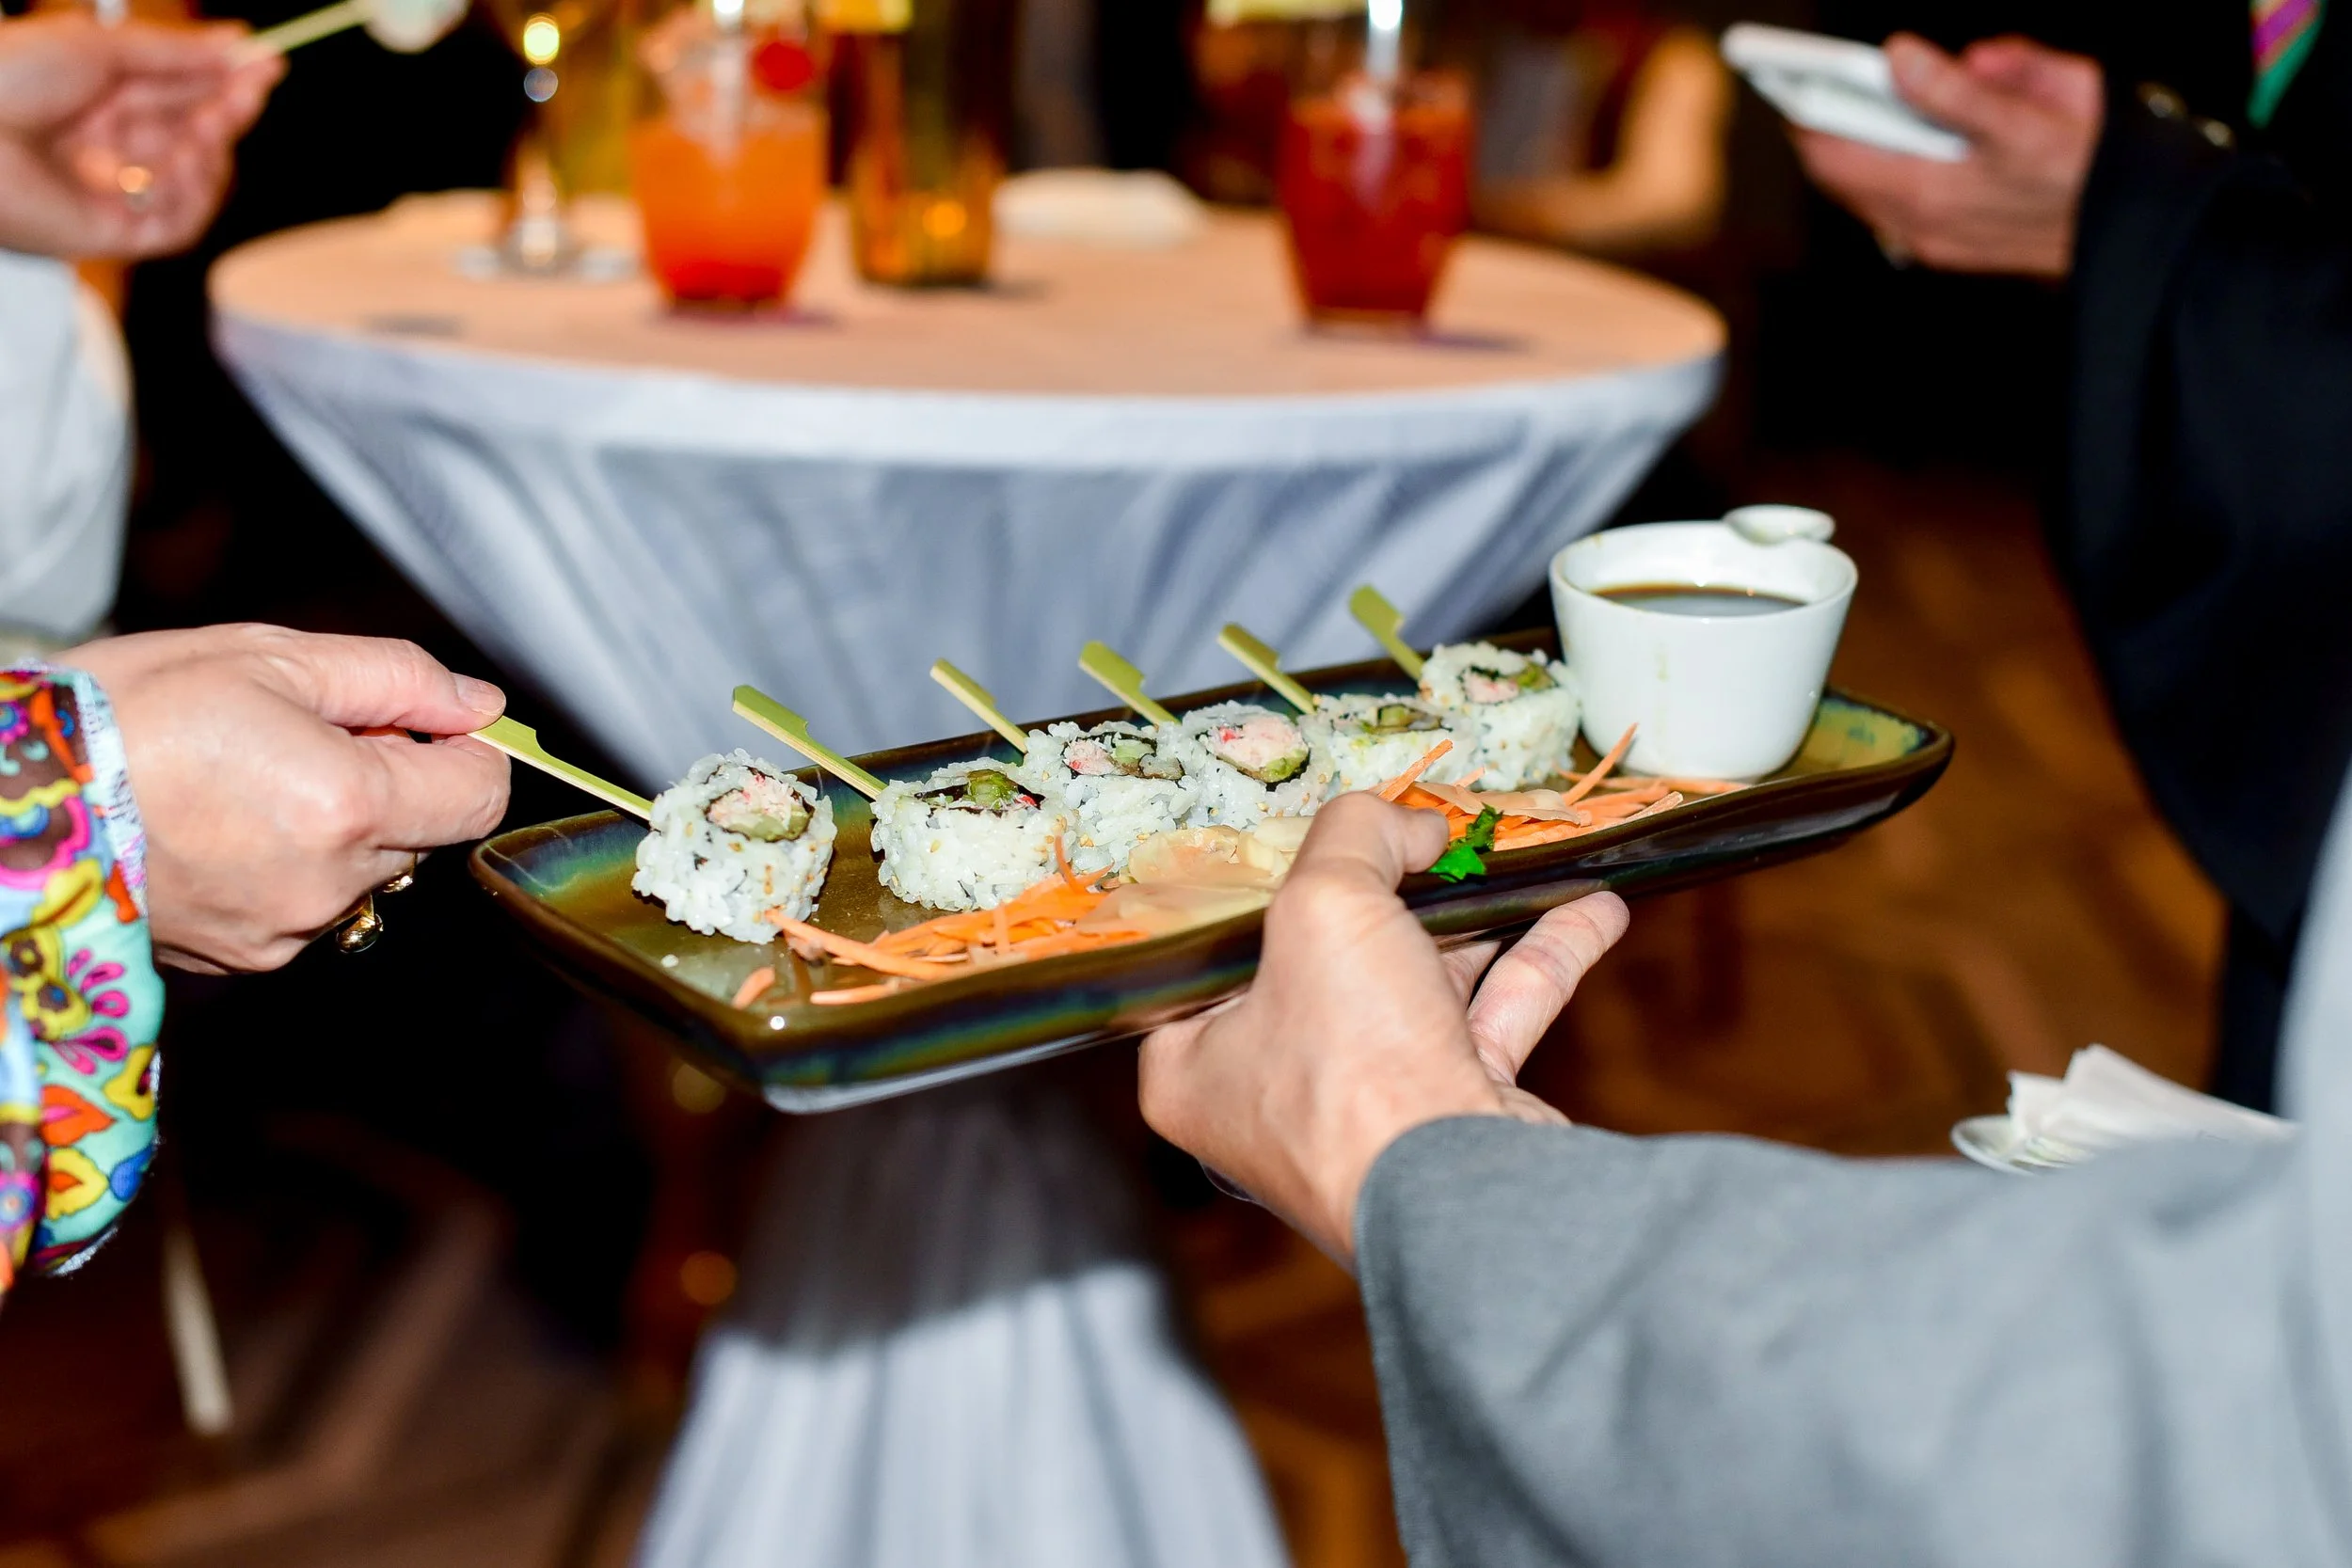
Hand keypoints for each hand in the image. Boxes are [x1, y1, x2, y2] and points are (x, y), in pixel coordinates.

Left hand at [0, 14, 281, 258]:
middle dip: (229, 113)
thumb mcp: (103, 48)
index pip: (179, 96)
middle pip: (194, 137)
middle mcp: (107, 149)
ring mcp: (112, 194)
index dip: (224, 81)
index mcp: (96, 102)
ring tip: (210, 128)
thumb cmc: (8, 77)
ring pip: (197, 183)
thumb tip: (239, 42)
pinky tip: (184, 165)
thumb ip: (176, 53)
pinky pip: (179, 224)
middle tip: (255, 89)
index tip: (265, 62)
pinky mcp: (116, 235)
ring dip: (214, 152)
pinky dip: (193, 194)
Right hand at [59, 625, 511, 973]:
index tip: (419, 724)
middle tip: (299, 735)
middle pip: (424, 832)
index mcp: (349, 805)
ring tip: (244, 779)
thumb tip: (480, 704)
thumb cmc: (124, 714)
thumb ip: (398, 680)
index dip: (463, 751)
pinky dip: (288, 864)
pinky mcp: (242, 957)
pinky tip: (221, 824)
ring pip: (365, 870)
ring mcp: (285, 930)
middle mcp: (329, 884)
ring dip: (337, 825)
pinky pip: (307, 904)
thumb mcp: (269, 658)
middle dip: (390, 781)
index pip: (481, 797)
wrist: (9, 804)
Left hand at [1138, 792, 1629, 1260]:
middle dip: (1385, 888)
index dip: (1257, 884)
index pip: (1212, 953)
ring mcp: (1368, 1103)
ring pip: (1417, 982)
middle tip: (1418, 833)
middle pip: (1323, 957)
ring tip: (1507, 854)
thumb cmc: (1356, 1071)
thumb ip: (1356, 838)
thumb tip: (1405, 826)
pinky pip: (1492, 1016)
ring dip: (1472, 917)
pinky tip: (1589, 910)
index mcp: (1196, 1063)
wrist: (1468, 1199)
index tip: (1299, 834)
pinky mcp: (1449, 1110)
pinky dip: (1538, 959)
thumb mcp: (1327, 907)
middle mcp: (1275, 1090)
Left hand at [1792, 33, 2102, 276]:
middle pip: (1843, 174)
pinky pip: (1899, 204)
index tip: (1796, 80)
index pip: (1830, 156)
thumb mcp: (2026, 114)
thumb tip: (1901, 56)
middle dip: (1837, 127)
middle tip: (1832, 85)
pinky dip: (1900, 168)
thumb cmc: (2087, 170)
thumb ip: (1957, 88)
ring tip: (1882, 106)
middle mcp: (1918, 225)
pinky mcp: (1949, 248)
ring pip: (1869, 189)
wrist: (2132, 235)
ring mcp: (1931, 240)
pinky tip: (1926, 140)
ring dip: (1869, 148)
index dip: (1808, 115)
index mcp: (1927, 193)